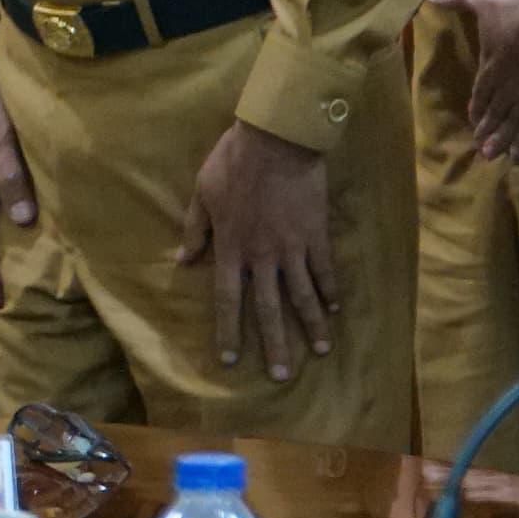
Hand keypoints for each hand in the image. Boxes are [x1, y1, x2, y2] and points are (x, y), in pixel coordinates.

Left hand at [177, 120, 336, 381]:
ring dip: (312, 326)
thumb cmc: (232, 163)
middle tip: (282, 376)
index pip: (229, 299)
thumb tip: (184, 260)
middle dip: (275, 344)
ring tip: (320, 352)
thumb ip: (195, 230)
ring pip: (304, 296)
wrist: (275, 141)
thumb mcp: (202, 193)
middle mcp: (263, 256)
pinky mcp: (317, 235)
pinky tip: (335, 310)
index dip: (229, 330)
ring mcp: (293, 247)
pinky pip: (325, 270)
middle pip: (269, 308)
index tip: (231, 359)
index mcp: (232, 248)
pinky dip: (331, 291)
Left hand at [425, 0, 518, 160]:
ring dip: (501, 139)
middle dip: (486, 130)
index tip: (473, 119)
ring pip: (513, 123)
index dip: (477, 107)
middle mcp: (507, 84)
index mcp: (490, 64)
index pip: (481, 92)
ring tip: (492, 155)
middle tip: (480, 148)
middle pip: (495, 112)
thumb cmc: (516, 4)